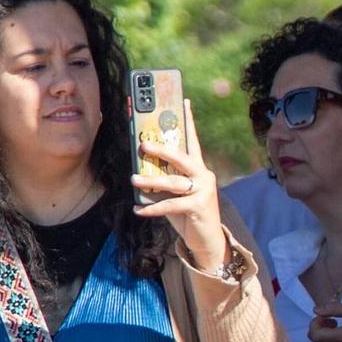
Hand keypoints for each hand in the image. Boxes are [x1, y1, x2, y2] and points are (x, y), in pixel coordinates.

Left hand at [133, 99, 225, 273]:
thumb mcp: (176, 193)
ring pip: (173, 182)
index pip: (192, 139)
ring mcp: (203, 191)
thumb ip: (164, 180)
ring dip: (151, 181)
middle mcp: (203, 175)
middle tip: (142, 143)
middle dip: (161, 149)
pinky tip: (139, 210)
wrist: (208, 241)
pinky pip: (171, 205)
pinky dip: (153, 208)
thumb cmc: (188, 213)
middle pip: (181, 156)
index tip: (184, 100)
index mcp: (198, 168)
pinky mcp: (199, 207)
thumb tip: (139, 171)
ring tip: (133, 179)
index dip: (188, 120)